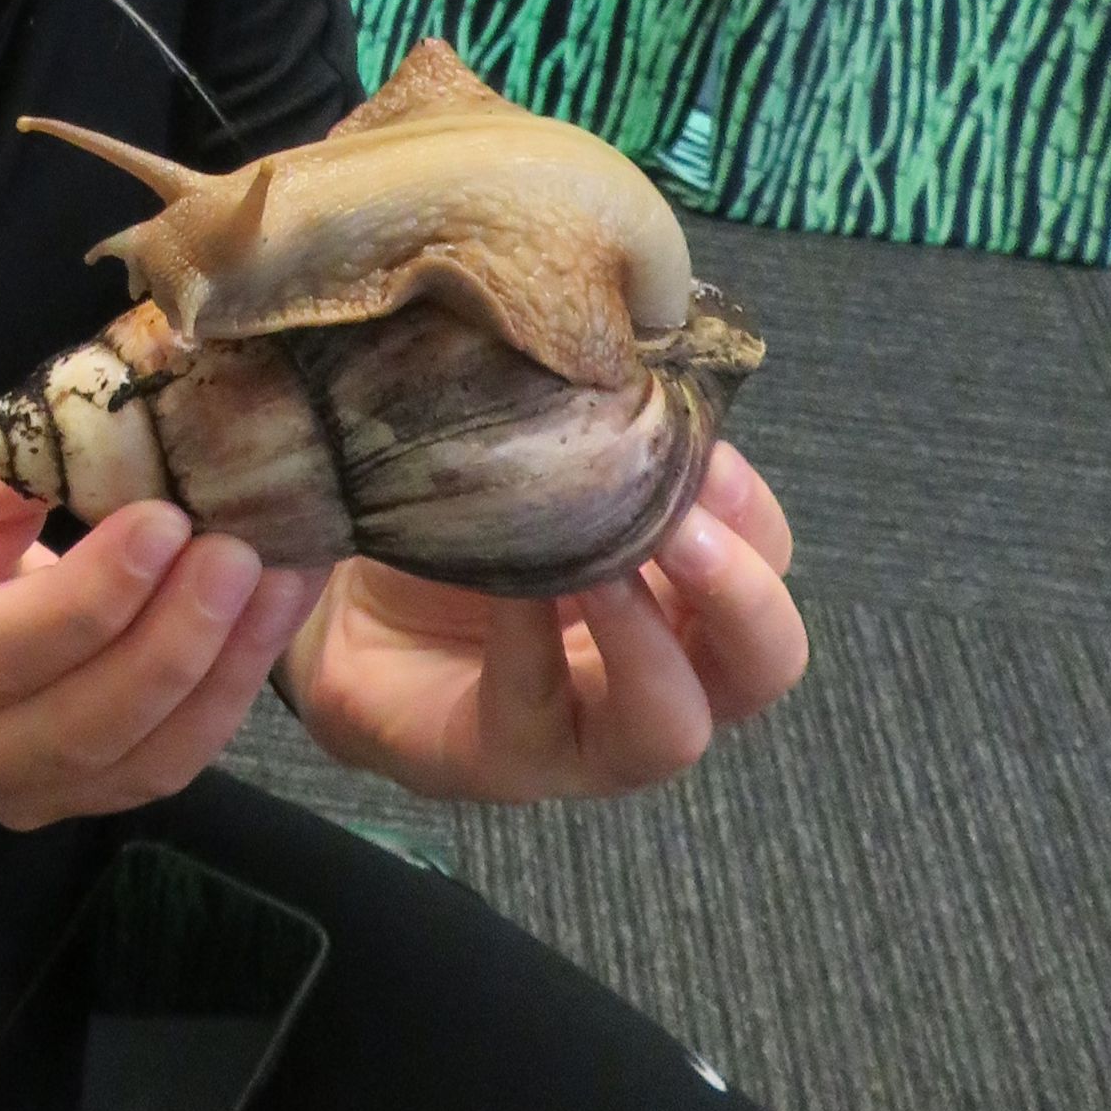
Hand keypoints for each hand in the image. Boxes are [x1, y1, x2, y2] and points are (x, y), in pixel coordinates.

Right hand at [0, 410, 324, 830]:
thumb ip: (33, 452)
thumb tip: (158, 411)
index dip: (93, 596)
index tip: (169, 522)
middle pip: (79, 725)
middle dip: (177, 641)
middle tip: (244, 551)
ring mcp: (0, 793)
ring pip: (135, 763)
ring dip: (223, 673)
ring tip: (285, 579)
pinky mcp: (59, 799)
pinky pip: (156, 769)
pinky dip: (221, 698)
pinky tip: (266, 619)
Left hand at [276, 443, 806, 803]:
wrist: (341, 595)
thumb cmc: (456, 518)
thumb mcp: (533, 454)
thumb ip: (594, 424)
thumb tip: (632, 347)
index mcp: (686, 593)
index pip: (768, 561)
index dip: (750, 508)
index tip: (696, 440)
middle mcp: (662, 673)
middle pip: (763, 667)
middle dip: (743, 597)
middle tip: (687, 528)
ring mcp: (588, 737)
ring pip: (673, 728)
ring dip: (649, 640)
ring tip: (604, 566)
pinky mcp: (504, 763)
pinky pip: (538, 713)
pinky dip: (528, 642)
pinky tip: (503, 585)